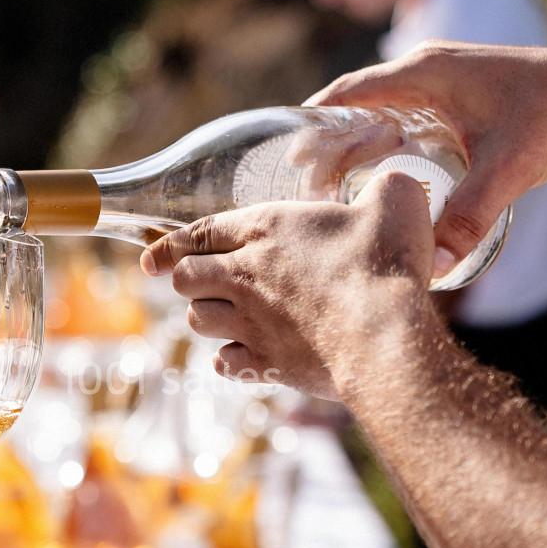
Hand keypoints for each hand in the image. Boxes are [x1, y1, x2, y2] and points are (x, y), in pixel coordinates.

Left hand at [141, 173, 435, 398]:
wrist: (384, 338)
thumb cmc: (386, 264)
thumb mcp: (395, 202)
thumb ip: (386, 186)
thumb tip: (395, 182)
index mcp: (266, 229)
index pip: (199, 233)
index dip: (170, 245)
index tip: (151, 259)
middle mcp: (245, 277)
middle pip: (186, 280)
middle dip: (188, 279)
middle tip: (202, 281)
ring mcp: (251, 324)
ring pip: (198, 321)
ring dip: (208, 316)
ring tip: (228, 315)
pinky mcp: (266, 365)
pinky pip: (225, 364)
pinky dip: (229, 360)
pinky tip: (246, 356)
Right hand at [306, 42, 546, 260]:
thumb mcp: (507, 170)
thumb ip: (468, 218)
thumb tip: (434, 267)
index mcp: (422, 74)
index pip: (346, 95)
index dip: (313, 127)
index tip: (288, 161)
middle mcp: (424, 71)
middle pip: (354, 107)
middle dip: (327, 146)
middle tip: (306, 191)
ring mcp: (439, 82)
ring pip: (378, 114)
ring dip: (353, 147)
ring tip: (331, 190)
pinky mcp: (454, 98)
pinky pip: (402, 119)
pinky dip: (381, 145)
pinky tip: (378, 180)